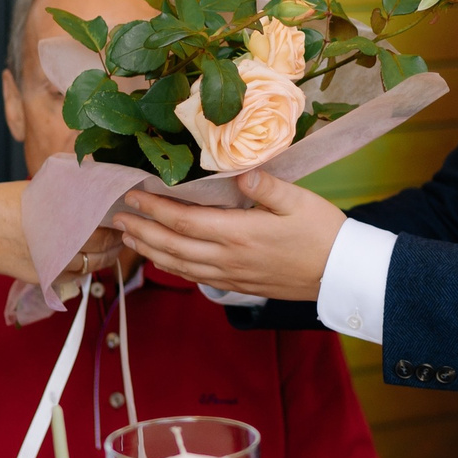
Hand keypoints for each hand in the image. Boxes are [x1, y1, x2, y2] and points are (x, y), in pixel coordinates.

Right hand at [0, 180, 121, 284]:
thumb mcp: (35, 191)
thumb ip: (65, 195)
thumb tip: (91, 188)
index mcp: (59, 216)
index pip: (101, 220)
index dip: (117, 215)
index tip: (125, 208)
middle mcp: (60, 242)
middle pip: (102, 244)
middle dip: (117, 236)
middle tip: (124, 226)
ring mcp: (53, 263)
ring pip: (94, 265)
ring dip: (107, 255)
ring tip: (114, 243)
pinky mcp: (46, 277)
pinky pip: (76, 275)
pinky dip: (87, 266)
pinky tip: (90, 256)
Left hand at [112, 171, 343, 299]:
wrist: (340, 275)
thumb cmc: (322, 232)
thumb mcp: (299, 201)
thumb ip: (267, 187)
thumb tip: (239, 172)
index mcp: (239, 233)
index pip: (184, 220)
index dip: (154, 208)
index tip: (132, 195)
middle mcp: (228, 258)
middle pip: (172, 245)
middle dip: (142, 230)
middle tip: (116, 217)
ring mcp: (231, 275)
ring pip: (179, 266)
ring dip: (150, 250)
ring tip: (129, 237)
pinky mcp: (238, 284)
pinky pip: (195, 278)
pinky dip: (172, 267)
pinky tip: (163, 259)